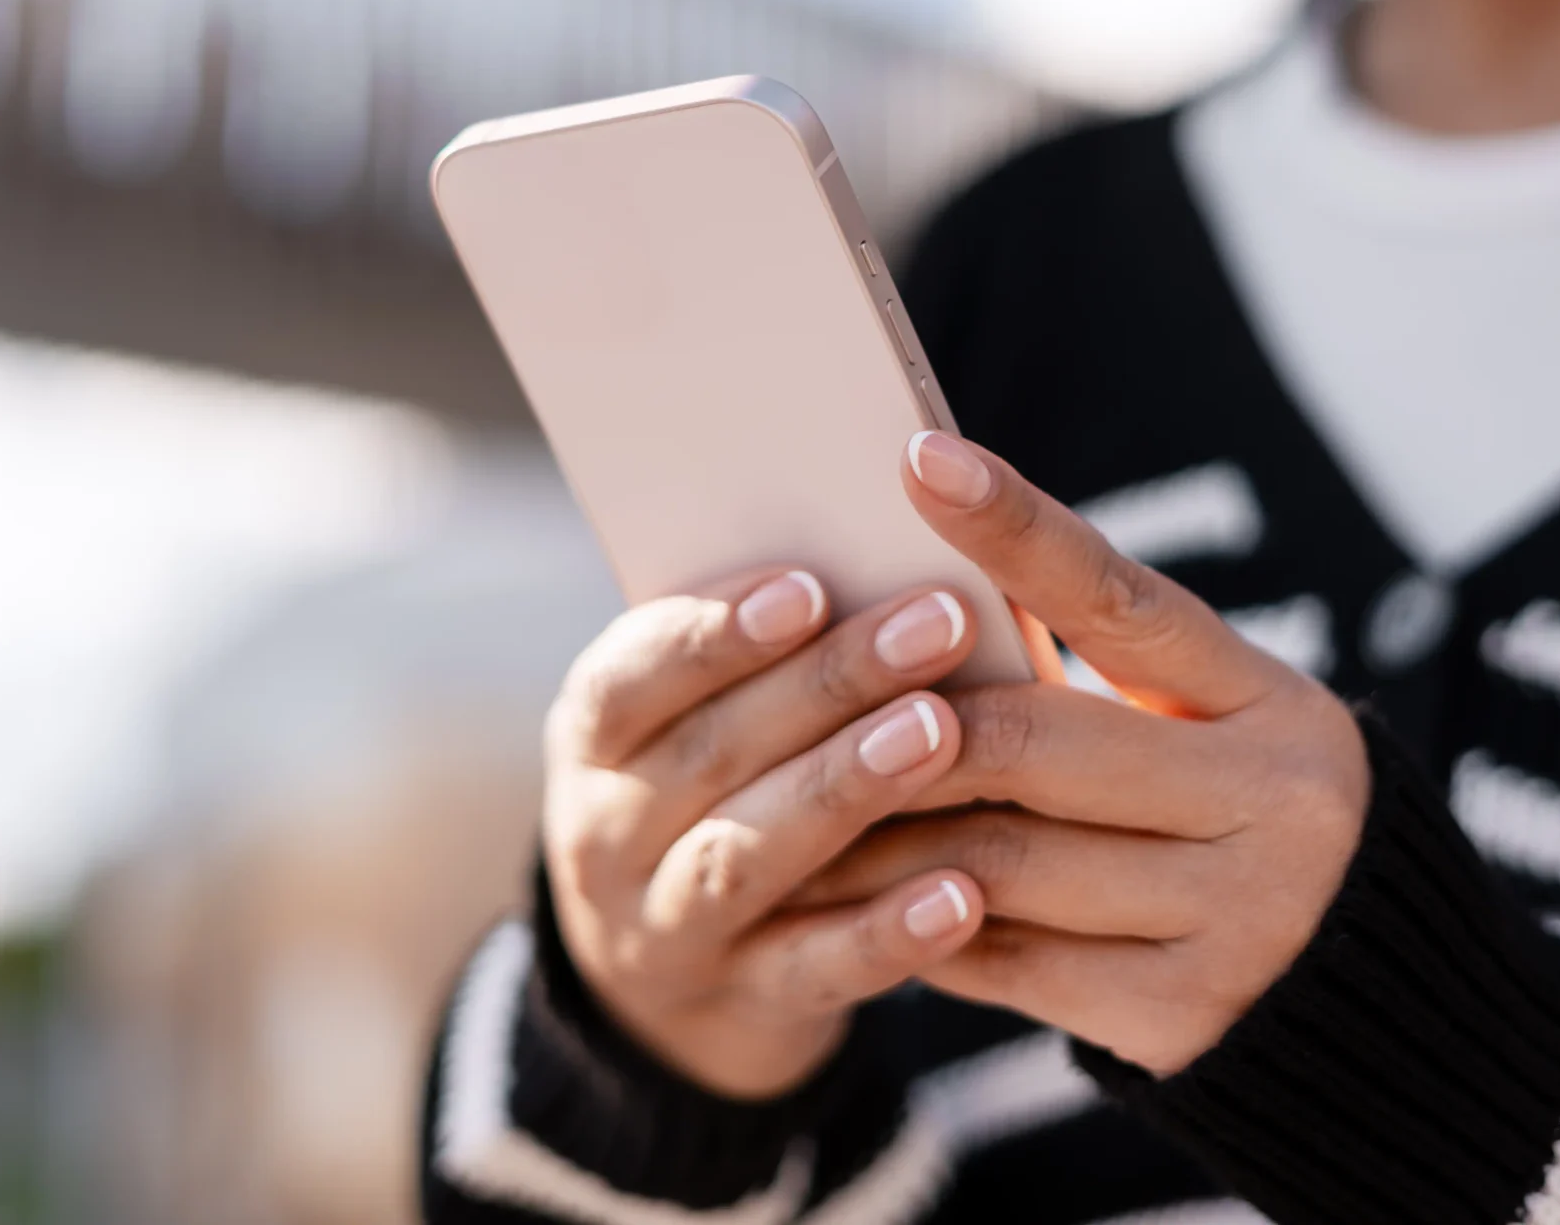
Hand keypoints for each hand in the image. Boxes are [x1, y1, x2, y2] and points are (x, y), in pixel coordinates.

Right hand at [541, 569, 992, 1097]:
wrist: (667, 984)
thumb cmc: (717, 787)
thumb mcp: (692, 719)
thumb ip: (764, 654)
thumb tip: (892, 554)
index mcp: (595, 737)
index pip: (629, 677)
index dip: (712, 633)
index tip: (809, 584)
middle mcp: (608, 834)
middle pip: (712, 753)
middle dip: (828, 683)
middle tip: (938, 623)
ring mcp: (666, 929)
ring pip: (749, 856)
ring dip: (847, 787)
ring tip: (941, 732)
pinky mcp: (745, 1004)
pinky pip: (817, 970)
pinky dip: (888, 934)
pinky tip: (964, 894)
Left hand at [793, 433, 1371, 1077]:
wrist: (1373, 1010)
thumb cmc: (1242, 823)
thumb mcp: (1214, 730)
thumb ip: (1102, 681)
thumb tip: (921, 606)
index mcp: (1274, 702)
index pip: (1123, 599)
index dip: (1016, 528)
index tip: (918, 458)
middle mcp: (1274, 801)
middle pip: (1032, 742)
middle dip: (902, 728)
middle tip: (802, 705)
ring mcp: (1238, 918)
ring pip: (1000, 859)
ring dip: (882, 835)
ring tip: (799, 811)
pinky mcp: (1184, 1020)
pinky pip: (1005, 962)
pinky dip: (920, 926)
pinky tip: (865, 905)